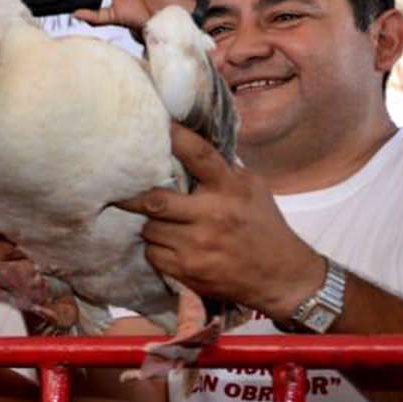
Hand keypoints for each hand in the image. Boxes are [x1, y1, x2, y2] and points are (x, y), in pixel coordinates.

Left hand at [115, 123, 325, 319]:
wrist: (281, 276)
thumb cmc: (263, 226)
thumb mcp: (253, 189)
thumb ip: (223, 170)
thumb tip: (189, 147)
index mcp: (230, 188)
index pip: (199, 154)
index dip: (176, 137)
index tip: (158, 125)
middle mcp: (212, 214)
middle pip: (155, 200)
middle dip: (134, 197)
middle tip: (121, 191)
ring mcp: (197, 245)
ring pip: (150, 228)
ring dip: (150, 224)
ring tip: (159, 222)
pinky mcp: (188, 269)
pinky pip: (152, 253)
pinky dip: (156, 249)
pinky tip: (168, 246)